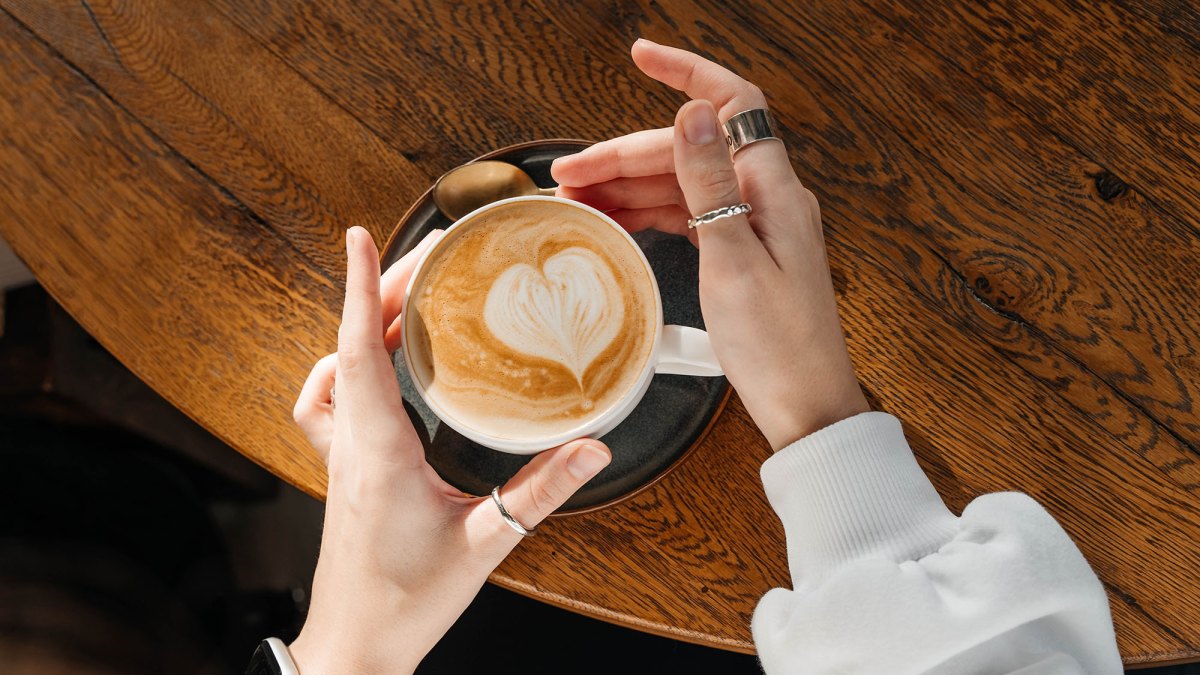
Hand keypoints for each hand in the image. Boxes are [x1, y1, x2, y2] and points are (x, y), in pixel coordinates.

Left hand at [288, 227, 611, 673]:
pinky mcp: (345, 471)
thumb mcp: (486, 544)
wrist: (355, 645)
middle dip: (387, 292)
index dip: (363, 291)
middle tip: (432, 256)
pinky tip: (381, 371)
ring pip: (336, 372)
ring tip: (411, 304)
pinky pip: (333, 403)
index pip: (361, 354)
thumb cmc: (407, 603)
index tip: (359, 238)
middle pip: (353, 348)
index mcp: (379, 452)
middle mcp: (352, 446)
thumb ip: (540, 493)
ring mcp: (341, 458)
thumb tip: (591, 448)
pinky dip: (351, 369)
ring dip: (367, 328)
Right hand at [553, 40, 867, 449]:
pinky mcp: (741, 250)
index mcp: (772, 188)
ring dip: (629, 186)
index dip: (686, 72)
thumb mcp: (733, 260)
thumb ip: (709, 182)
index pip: (732, 103)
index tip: (640, 54)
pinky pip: (688, 215)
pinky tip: (615, 219)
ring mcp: (754, 223)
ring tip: (576, 199)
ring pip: (682, 184)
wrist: (804, 405)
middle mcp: (766, 196)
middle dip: (625, 154)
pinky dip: (649, 213)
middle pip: (688, 150)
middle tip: (567, 175)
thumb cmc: (777, 346)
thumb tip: (694, 111)